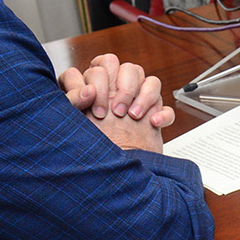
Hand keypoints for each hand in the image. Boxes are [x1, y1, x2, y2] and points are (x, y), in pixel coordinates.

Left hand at [60, 52, 174, 150]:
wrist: (110, 173)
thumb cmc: (88, 145)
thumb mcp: (73, 117)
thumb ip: (74, 99)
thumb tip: (88, 91)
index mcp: (96, 86)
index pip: (99, 65)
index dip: (97, 82)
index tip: (95, 107)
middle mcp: (117, 91)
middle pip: (128, 67)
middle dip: (124, 87)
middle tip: (117, 112)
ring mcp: (137, 102)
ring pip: (151, 80)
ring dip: (144, 97)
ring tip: (134, 116)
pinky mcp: (153, 117)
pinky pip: (166, 106)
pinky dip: (163, 113)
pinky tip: (153, 123)